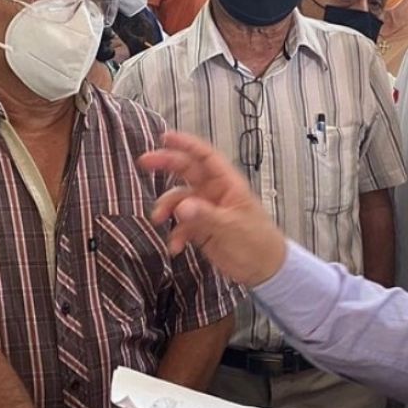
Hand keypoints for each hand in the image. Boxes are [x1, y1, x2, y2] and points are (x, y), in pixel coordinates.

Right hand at [138, 131, 287, 286]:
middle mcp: (214, 193)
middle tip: (143, 163)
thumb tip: (180, 207)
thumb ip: (205, 216)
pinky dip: (175, 235)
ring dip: (167, 208)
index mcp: (227, 184)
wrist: (264, 270)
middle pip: (187, 171)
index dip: (186, 144)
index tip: (165, 137)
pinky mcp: (200, 229)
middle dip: (166, 165)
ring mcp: (206, 210)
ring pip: (179, 200)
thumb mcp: (232, 227)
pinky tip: (175, 248)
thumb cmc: (257, 242)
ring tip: (158, 220)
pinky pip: (180, 225)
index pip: (205, 157)